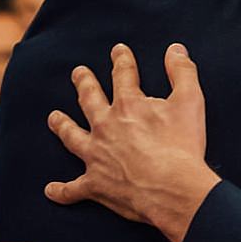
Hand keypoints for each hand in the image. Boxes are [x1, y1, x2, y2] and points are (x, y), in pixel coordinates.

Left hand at [46, 43, 218, 241]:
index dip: (121, 60)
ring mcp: (96, 156)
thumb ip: (182, 72)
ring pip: (72, 137)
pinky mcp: (95, 185)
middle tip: (78, 73)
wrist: (172, 189)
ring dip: (62, 126)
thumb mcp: (190, 101)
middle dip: (84, 83)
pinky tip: (50, 191)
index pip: (122, 75)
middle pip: (89, 99)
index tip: (118, 50)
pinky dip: (61, 191)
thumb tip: (175, 49)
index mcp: (128, 105)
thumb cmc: (183, 147)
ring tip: (54, 118)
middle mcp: (105, 127)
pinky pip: (72, 189)